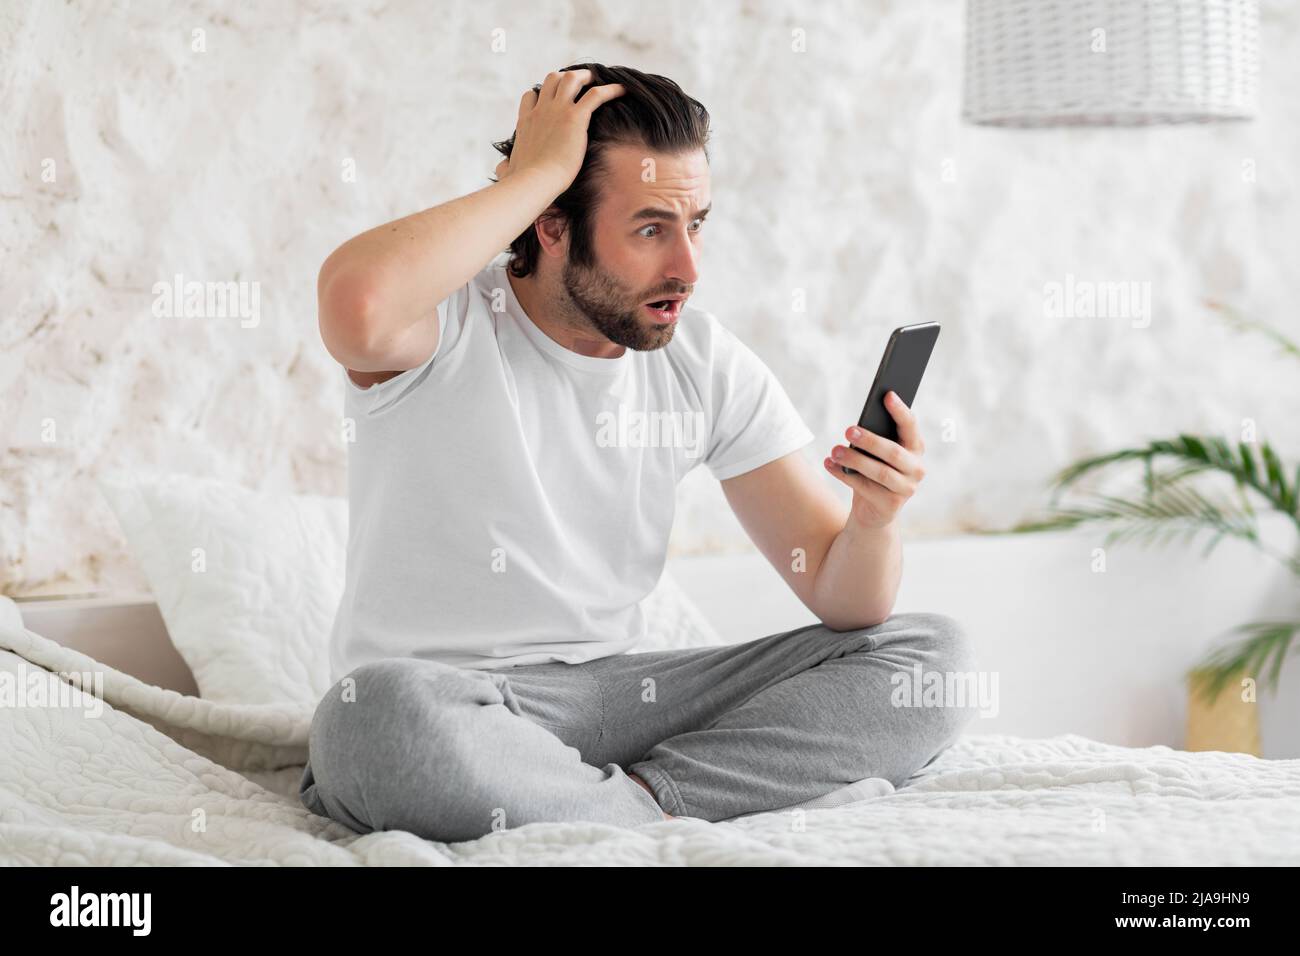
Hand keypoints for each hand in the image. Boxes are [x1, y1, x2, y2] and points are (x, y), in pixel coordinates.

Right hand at [494, 69, 625, 193]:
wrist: (535, 181)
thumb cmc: (522, 182)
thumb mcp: (508, 170)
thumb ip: (505, 168)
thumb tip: (500, 170)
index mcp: (525, 123)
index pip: (530, 97)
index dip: (541, 94)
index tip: (551, 99)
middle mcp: (540, 111)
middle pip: (551, 80)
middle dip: (565, 77)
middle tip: (579, 82)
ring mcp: (557, 111)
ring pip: (571, 79)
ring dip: (585, 77)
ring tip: (597, 80)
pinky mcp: (575, 117)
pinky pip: (596, 95)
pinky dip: (610, 90)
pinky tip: (622, 90)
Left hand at [824, 390, 926, 530]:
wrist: (874, 511)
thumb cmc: (874, 473)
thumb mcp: (877, 455)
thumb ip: (875, 440)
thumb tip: (857, 426)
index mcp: (915, 449)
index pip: (911, 427)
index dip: (900, 411)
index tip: (887, 395)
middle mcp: (917, 469)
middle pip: (894, 452)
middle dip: (870, 440)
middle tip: (848, 430)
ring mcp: (906, 489)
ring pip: (879, 472)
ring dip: (854, 460)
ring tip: (834, 451)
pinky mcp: (891, 506)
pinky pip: (864, 488)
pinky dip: (843, 475)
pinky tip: (829, 464)